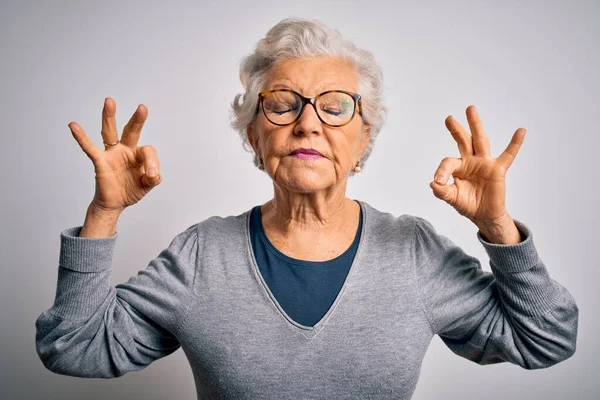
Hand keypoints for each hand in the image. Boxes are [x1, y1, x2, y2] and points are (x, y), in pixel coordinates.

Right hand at [68, 97, 161, 213]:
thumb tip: (153, 174)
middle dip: (137, 120)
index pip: (148, 151)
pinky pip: (90, 148)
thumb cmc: (130, 190)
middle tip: (142, 108)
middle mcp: (125, 150)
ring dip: (109, 117)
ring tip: (109, 102)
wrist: (115, 204)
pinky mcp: (100, 162)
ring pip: (109, 132)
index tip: (152, 176)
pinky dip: (81, 137)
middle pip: (131, 131)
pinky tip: (74, 126)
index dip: (152, 163)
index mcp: (138, 154)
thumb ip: (153, 178)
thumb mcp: (147, 184)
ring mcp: (111, 154)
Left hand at [429, 105, 525, 227]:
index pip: (448, 163)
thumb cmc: (468, 205)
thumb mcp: (452, 199)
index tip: (438, 182)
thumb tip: (433, 183)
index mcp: (458, 168)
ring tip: (470, 109)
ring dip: (475, 125)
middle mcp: (470, 161)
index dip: (442, 171)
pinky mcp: (498, 170)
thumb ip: (442, 192)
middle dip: (456, 129)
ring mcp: (485, 163)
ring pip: (480, 141)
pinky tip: (521, 131)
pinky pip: (508, 155)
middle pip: (463, 141)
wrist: (484, 216)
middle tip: (449, 118)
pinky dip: (515, 143)